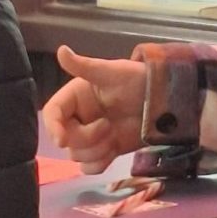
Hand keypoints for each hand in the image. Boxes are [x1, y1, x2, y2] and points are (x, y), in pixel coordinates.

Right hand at [42, 45, 147, 173]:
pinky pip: (89, 167)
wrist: (164, 100)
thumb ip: (85, 65)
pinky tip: (113, 151)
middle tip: (108, 126)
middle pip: (65, 139)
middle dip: (85, 138)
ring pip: (76, 155)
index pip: (52, 113)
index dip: (53, 127)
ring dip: (95, 151)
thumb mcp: (111, 72)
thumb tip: (61, 50)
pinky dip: (99, 163)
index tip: (63, 140)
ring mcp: (91, 136)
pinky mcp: (104, 150)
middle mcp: (79, 117)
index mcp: (76, 97)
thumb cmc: (137, 80)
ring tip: (114, 136)